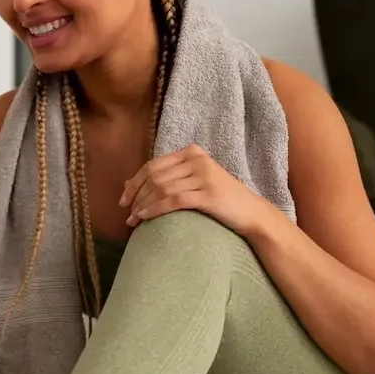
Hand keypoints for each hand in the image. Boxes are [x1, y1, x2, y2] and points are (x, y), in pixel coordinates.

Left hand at [120, 144, 269, 233]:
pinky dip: (155, 209)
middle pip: (155, 176)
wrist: (252, 213)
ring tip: (133, 220)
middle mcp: (197, 160)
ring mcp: (204, 176)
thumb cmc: (220, 200)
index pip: (153, 166)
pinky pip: (173, 200)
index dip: (134, 183)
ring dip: (142, 205)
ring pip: (161, 188)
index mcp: (192, 153)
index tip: (123, 200)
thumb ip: (165, 179)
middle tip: (127, 213)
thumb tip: (127, 183)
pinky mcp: (208, 194)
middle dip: (136, 196)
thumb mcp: (192, 182)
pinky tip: (145, 218)